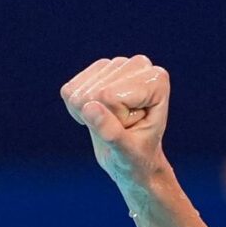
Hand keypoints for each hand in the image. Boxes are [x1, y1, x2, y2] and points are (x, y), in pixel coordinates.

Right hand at [61, 55, 171, 190]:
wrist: (133, 161)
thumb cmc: (137, 158)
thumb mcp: (127, 152)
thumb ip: (110, 131)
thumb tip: (88, 107)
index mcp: (156, 80)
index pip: (110, 95)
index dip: (116, 118)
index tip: (133, 128)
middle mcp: (138, 65)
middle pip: (95, 91)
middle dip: (104, 116)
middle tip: (123, 128)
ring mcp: (116, 65)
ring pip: (80, 92)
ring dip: (90, 114)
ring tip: (113, 122)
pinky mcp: (95, 71)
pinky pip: (69, 91)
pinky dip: (77, 111)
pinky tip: (98, 116)